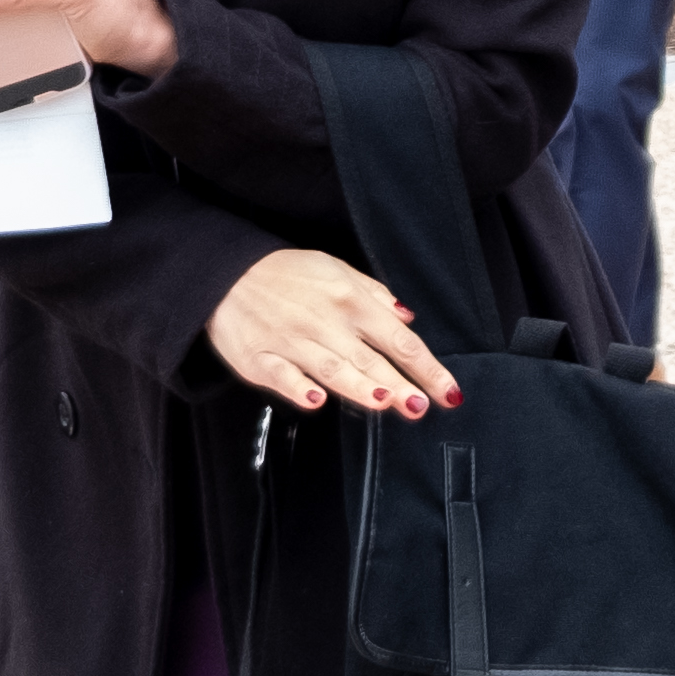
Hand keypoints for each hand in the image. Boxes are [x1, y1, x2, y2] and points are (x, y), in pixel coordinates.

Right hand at [205, 247, 457, 418]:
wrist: (226, 274)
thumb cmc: (286, 274)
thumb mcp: (336, 269)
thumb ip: (375, 295)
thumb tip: (408, 318)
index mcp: (349, 301)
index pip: (399, 340)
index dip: (427, 367)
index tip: (448, 391)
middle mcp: (324, 322)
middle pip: (370, 359)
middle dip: (400, 384)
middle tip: (423, 406)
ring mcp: (291, 342)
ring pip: (331, 368)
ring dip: (358, 386)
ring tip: (384, 402)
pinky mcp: (259, 359)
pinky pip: (281, 376)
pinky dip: (298, 388)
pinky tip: (316, 401)